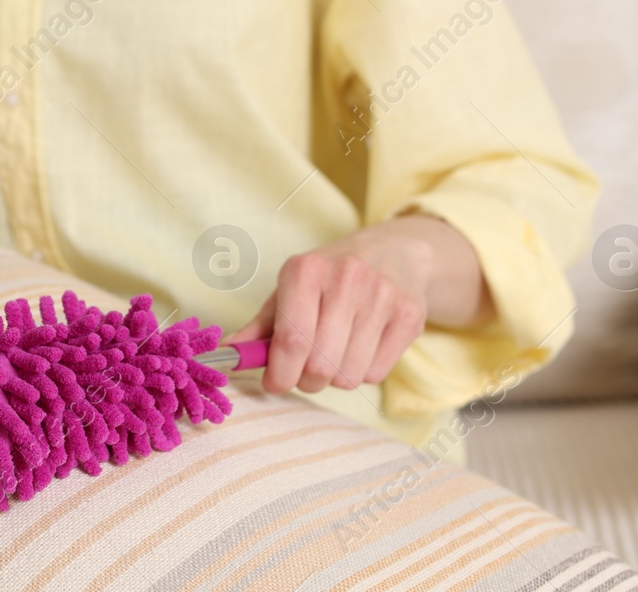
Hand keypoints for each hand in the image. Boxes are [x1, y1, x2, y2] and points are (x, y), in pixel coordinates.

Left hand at [223, 214, 489, 394]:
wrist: (395, 253)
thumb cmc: (329, 278)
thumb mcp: (289, 289)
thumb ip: (259, 326)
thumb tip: (227, 355)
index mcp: (306, 270)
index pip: (292, 339)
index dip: (280, 373)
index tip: (274, 383)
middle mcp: (346, 279)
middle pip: (320, 364)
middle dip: (306, 380)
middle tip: (305, 370)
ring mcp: (383, 296)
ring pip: (348, 375)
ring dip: (335, 378)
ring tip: (335, 353)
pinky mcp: (410, 316)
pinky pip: (376, 374)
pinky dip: (363, 373)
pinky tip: (361, 347)